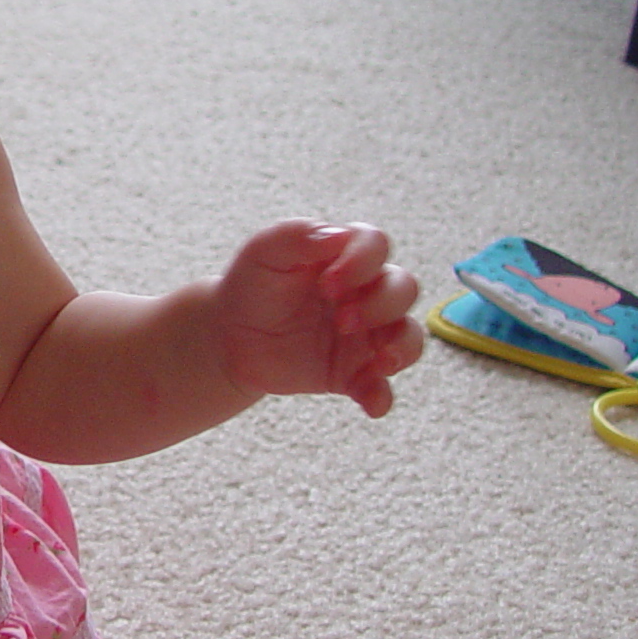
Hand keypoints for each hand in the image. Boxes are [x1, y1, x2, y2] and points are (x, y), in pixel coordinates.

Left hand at [213, 220, 424, 417]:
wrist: (229, 335)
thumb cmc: (253, 284)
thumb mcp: (264, 251)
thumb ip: (297, 235)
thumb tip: (337, 236)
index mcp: (344, 256)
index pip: (376, 245)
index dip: (362, 261)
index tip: (327, 284)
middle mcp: (364, 292)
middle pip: (403, 288)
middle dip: (381, 304)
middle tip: (342, 320)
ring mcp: (364, 334)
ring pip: (408, 336)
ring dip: (402, 346)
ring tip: (381, 360)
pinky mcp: (352, 372)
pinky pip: (381, 386)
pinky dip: (382, 396)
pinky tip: (371, 404)